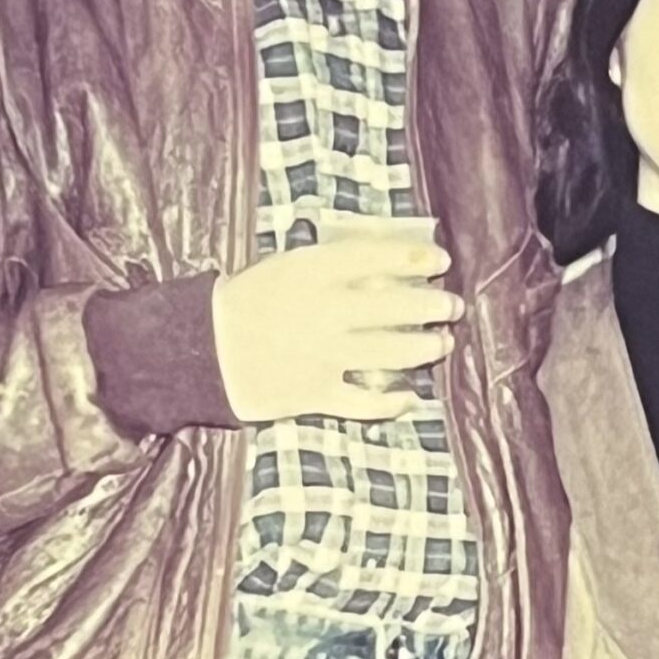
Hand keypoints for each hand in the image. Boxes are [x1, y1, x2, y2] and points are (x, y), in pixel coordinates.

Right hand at [212, 232, 460, 422]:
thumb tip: (388, 267)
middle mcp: (325, 311)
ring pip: (393, 351)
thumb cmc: (248, 300)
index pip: (380, 257)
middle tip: (453, 306)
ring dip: (425, 347)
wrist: (206, 349)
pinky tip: (410, 397)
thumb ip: (333, 266)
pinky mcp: (317, 393)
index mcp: (313, 271)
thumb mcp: (287, 266)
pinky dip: (393, 402)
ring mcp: (324, 355)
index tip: (439, 260)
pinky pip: (367, 401)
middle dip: (434, 304)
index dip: (416, 257)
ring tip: (441, 343)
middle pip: (397, 306)